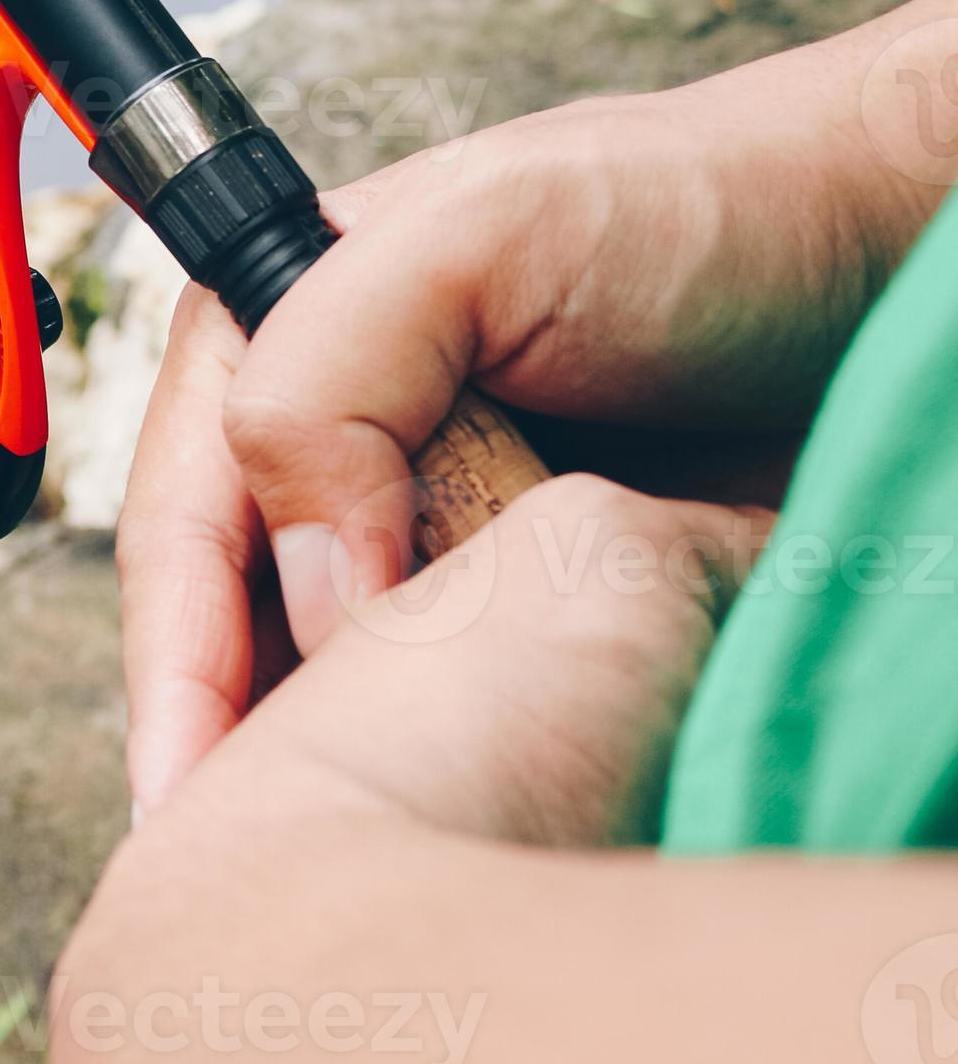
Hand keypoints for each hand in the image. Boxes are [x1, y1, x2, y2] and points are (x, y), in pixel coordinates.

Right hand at [119, 0, 949, 817]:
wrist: (886, 247)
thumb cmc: (699, 207)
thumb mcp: (480, 238)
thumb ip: (326, 368)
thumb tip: (308, 579)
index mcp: (272, 343)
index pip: (177, 531)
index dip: (182, 670)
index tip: (203, 799)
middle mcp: (335, 444)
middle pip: (238, 628)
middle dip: (255, 735)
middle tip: (282, 856)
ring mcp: (434, 525)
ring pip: (343, 682)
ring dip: (364, 757)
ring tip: (382, 840)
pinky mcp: (532, 596)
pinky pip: (466, 702)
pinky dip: (469, 755)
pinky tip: (475, 807)